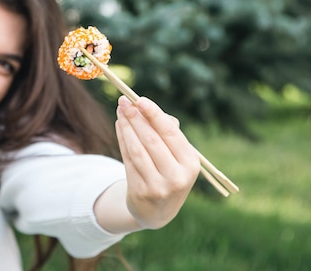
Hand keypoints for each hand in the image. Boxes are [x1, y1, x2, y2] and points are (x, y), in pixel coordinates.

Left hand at [115, 95, 200, 228]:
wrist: (157, 211)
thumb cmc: (169, 172)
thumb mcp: (178, 157)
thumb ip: (168, 133)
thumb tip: (147, 109)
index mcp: (190, 163)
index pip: (170, 134)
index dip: (154, 115)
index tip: (140, 99)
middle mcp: (177, 176)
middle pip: (151, 140)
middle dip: (136, 118)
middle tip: (124, 101)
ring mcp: (158, 187)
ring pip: (137, 150)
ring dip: (127, 127)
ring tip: (120, 111)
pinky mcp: (140, 192)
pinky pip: (128, 160)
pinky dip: (122, 140)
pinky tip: (120, 126)